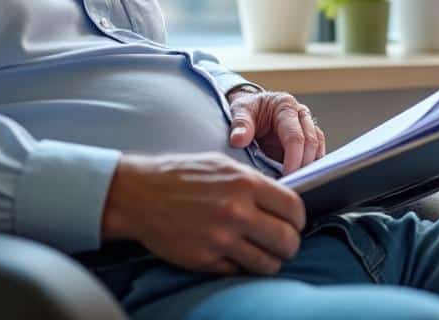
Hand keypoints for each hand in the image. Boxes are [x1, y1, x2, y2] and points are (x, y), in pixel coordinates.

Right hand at [101, 152, 305, 274]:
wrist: (140, 195)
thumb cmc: (182, 176)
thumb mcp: (223, 166)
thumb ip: (254, 183)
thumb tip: (281, 201)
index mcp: (246, 184)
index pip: (294, 209)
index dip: (298, 220)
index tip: (293, 224)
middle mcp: (237, 212)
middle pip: (287, 241)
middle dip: (289, 245)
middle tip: (282, 244)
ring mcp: (221, 239)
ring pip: (267, 264)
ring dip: (269, 262)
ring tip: (261, 255)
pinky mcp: (205, 260)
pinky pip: (238, 271)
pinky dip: (239, 266)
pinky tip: (232, 255)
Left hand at [227, 90, 325, 173]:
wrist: (251, 109)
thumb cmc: (248, 108)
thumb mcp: (240, 110)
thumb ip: (240, 124)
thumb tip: (238, 140)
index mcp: (286, 106)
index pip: (295, 136)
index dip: (294, 158)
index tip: (287, 175)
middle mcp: (301, 114)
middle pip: (311, 142)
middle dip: (303, 165)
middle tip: (291, 182)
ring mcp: (306, 127)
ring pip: (317, 147)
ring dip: (309, 166)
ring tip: (296, 181)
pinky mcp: (307, 139)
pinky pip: (315, 153)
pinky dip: (309, 166)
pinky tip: (300, 177)